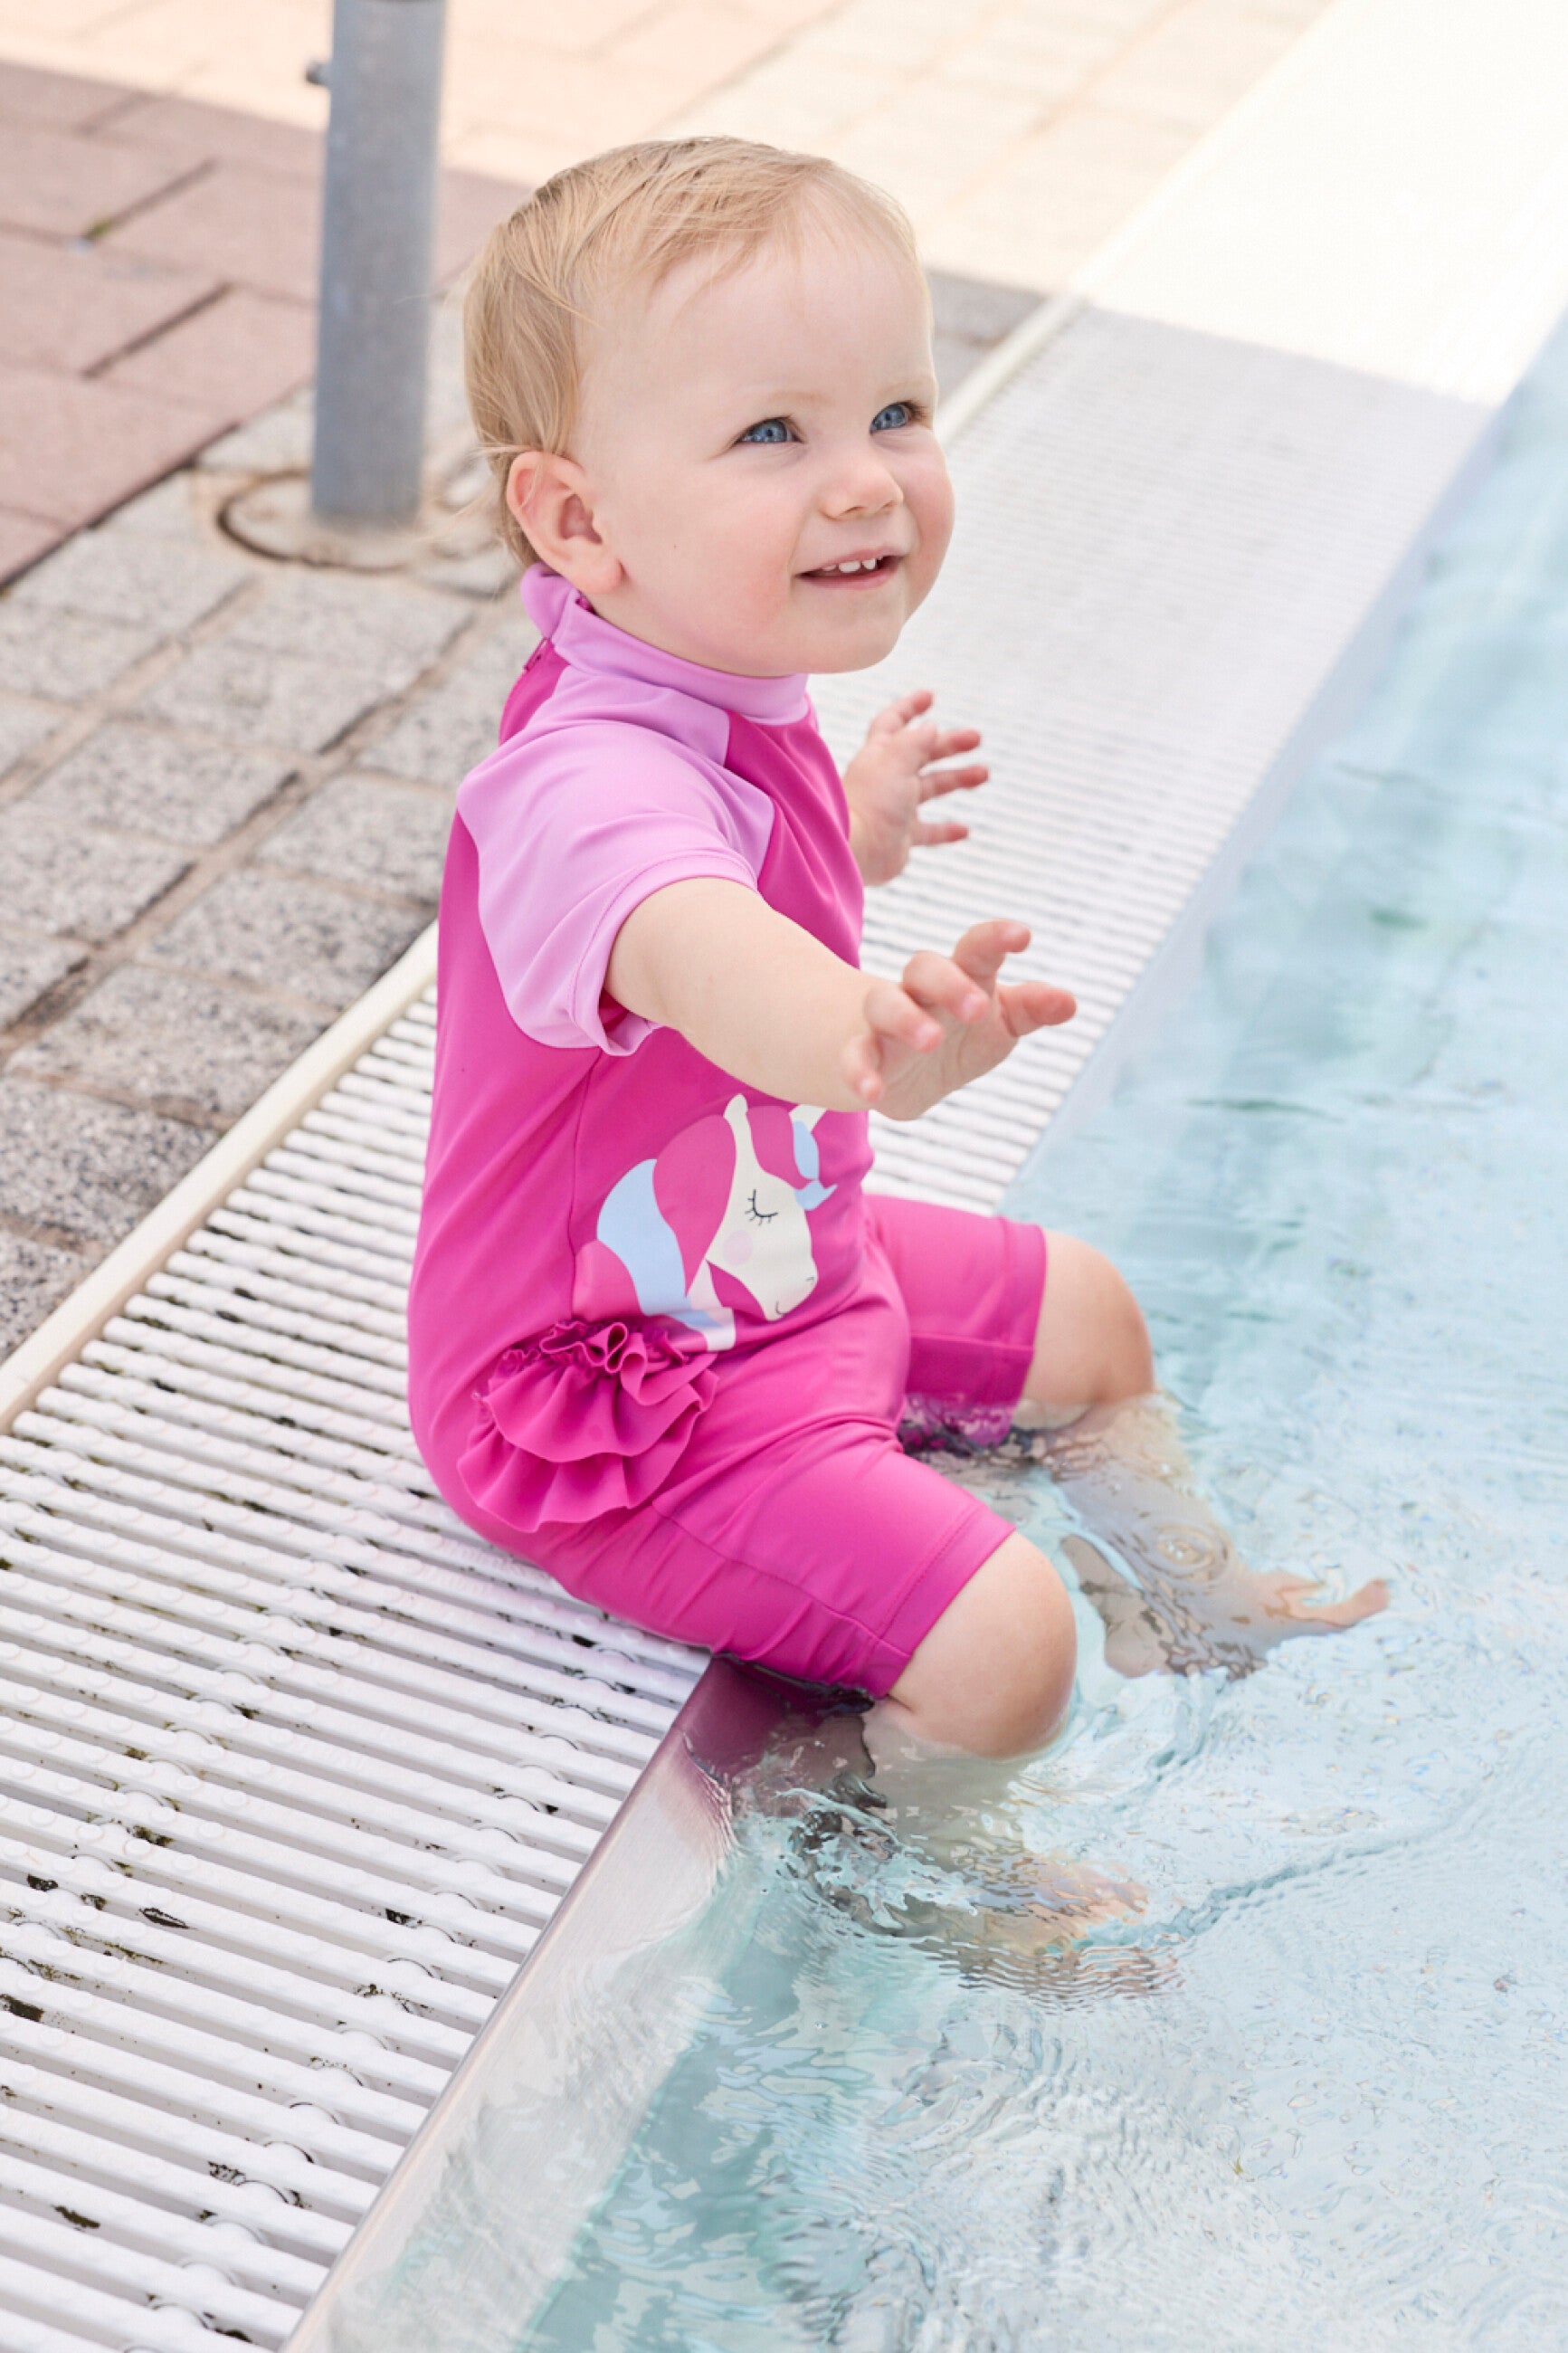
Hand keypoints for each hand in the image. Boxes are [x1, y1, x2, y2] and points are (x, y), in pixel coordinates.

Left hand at [843, 689, 986, 885]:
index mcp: (878, 755)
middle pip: (921, 754)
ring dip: (956, 779)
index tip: (929, 697)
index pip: (892, 722)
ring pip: (929, 788)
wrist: (856, 850)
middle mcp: (885, 779)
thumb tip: (929, 728)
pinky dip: (946, 830)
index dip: (909, 707)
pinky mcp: (900, 837)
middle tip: (976, 738)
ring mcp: (893, 808)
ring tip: (983, 773)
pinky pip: (927, 832)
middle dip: (949, 744)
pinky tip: (964, 830)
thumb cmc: (870, 803)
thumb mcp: (896, 761)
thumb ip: (914, 742)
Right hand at [843, 919, 1075, 1120]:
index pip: (976, 950)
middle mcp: (920, 992)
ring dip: (906, 1018)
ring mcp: (885, 1023)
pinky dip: (858, 1072)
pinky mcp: (860, 1057)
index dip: (996, 938)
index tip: (1022, 936)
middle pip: (925, 967)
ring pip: (885, 1003)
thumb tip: (1069, 1003)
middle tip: (977, 1008)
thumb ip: (1031, 1010)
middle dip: (950, 982)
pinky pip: (853, 1057)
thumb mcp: (999, 1023)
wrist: (894, 1069)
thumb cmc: (957, 1033)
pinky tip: (871, 1092)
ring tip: (930, 1040)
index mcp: (960, 978)